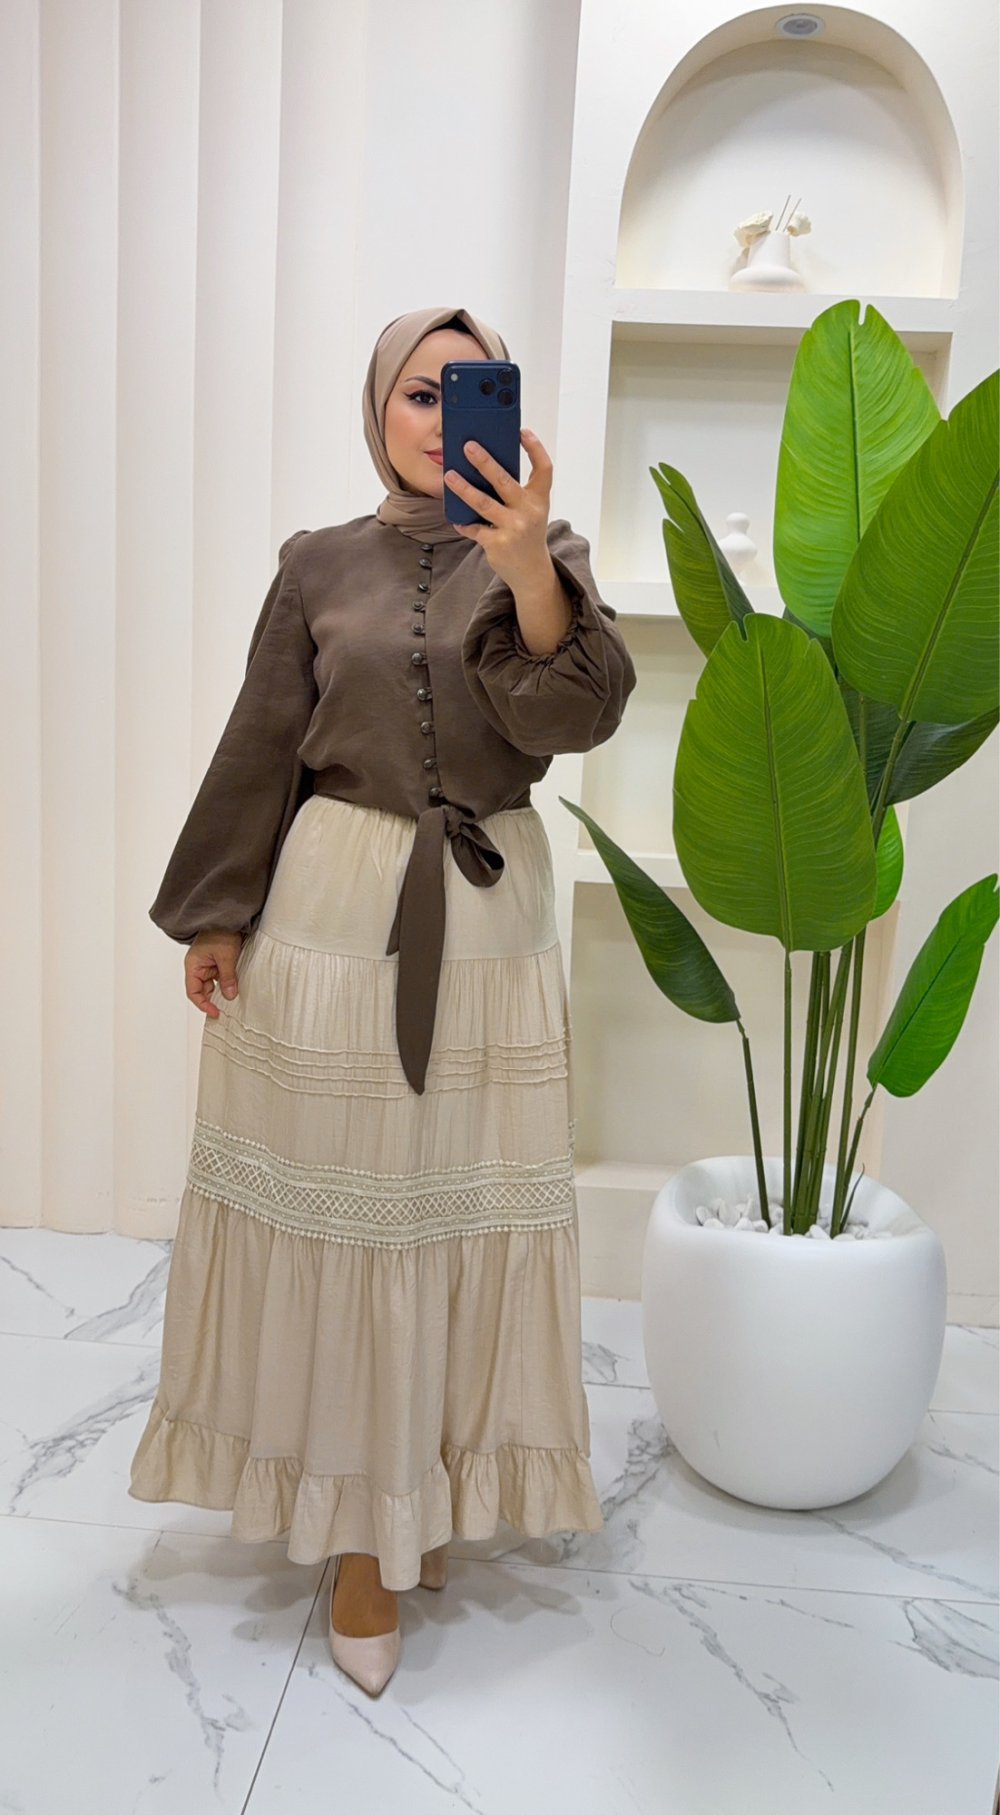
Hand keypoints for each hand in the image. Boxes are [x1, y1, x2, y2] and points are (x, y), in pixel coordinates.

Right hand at [185, 929, 243, 1017]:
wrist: (229, 917)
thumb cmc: (221, 931)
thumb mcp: (226, 956)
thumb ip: (227, 977)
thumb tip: (229, 996)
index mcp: (193, 966)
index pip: (193, 992)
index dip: (203, 1005)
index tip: (215, 1013)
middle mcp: (198, 967)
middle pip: (203, 991)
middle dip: (213, 1000)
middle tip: (226, 1010)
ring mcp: (208, 966)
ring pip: (213, 986)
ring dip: (222, 992)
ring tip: (232, 999)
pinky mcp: (217, 964)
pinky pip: (220, 979)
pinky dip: (227, 984)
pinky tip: (235, 988)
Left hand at [445, 430, 552, 589]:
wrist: (531, 570)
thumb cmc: (527, 532)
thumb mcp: (530, 510)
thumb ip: (516, 490)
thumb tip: (484, 466)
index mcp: (539, 499)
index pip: (543, 469)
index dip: (535, 448)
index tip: (522, 432)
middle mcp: (529, 512)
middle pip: (505, 481)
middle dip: (485, 462)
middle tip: (468, 446)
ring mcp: (513, 528)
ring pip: (483, 503)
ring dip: (464, 488)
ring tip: (449, 476)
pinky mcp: (498, 544)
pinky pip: (474, 528)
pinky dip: (464, 522)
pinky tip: (456, 517)